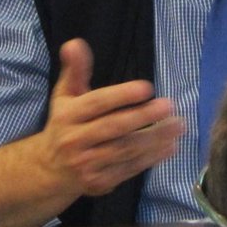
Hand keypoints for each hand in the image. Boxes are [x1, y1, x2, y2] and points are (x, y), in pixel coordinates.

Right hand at [39, 38, 185, 197]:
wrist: (48, 171)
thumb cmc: (64, 124)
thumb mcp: (65, 96)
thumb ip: (75, 71)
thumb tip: (74, 43)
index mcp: (67, 116)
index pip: (96, 104)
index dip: (122, 96)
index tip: (147, 87)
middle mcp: (75, 141)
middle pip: (113, 128)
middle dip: (144, 117)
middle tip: (170, 106)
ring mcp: (86, 165)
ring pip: (124, 150)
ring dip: (154, 138)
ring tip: (178, 125)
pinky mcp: (98, 183)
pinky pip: (128, 169)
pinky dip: (150, 159)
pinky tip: (169, 147)